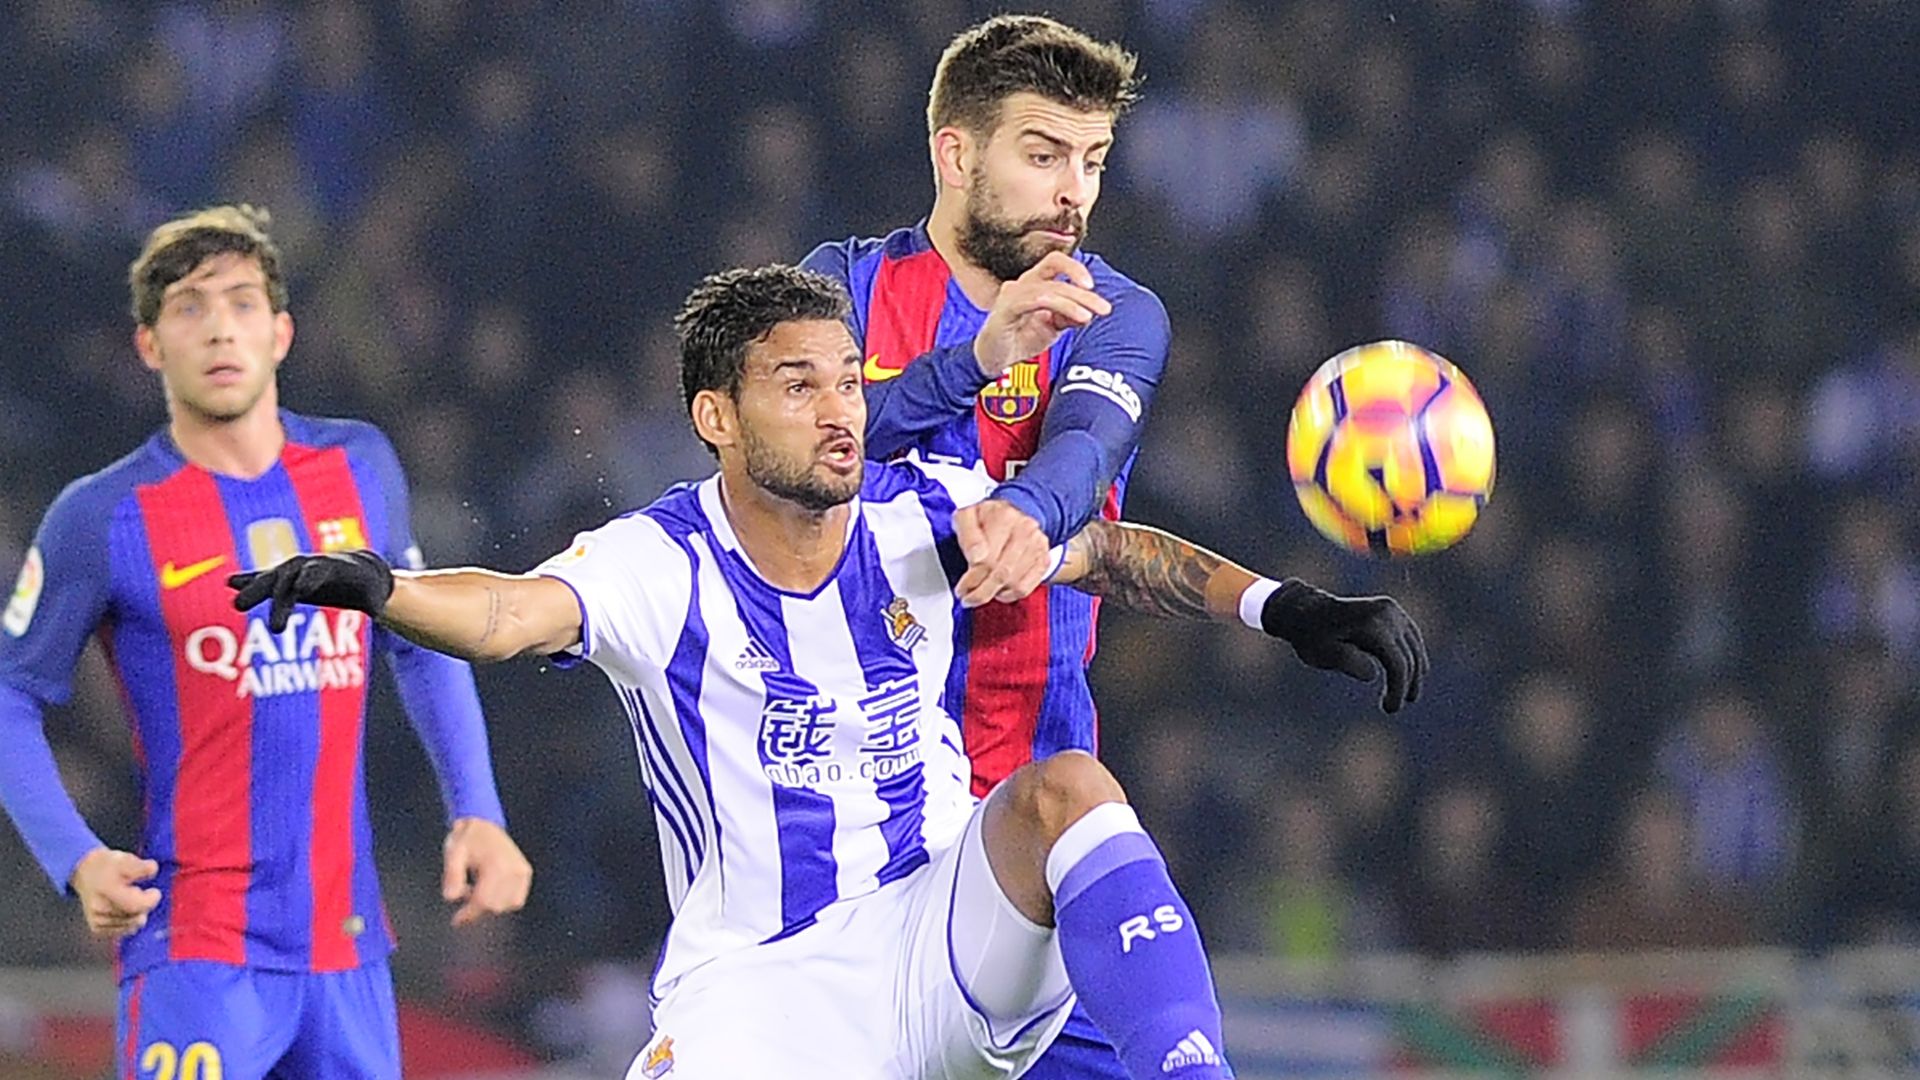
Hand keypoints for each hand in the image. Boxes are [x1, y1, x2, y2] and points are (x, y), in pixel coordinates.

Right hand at [70, 847, 160, 938]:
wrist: (85, 873)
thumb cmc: (108, 866)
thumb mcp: (125, 859)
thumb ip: (140, 866)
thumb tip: (152, 870)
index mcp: (106, 889)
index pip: (135, 904)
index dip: (150, 900)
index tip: (154, 891)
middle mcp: (99, 907)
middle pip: (135, 915)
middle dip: (144, 905)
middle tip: (140, 893)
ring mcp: (97, 919)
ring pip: (131, 924)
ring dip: (138, 913)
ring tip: (129, 898)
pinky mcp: (96, 927)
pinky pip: (124, 930)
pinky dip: (129, 921)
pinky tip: (125, 908)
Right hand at [229, 550, 394, 631]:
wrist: (359, 570)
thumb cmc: (367, 585)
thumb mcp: (372, 593)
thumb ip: (372, 600)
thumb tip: (377, 607)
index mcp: (332, 567)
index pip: (315, 571)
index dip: (307, 579)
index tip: (298, 590)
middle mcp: (308, 565)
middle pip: (286, 578)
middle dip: (269, 593)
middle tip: (248, 609)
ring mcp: (295, 570)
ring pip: (271, 580)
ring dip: (254, 589)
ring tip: (237, 603)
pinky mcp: (287, 579)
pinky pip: (265, 580)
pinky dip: (250, 581)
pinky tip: (230, 584)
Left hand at [441, 817, 531, 926]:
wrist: (484, 823)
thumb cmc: (467, 839)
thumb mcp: (454, 854)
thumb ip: (452, 876)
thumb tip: (450, 898)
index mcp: (496, 865)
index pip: (484, 901)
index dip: (469, 914)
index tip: (457, 920)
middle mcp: (513, 869)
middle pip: (495, 906)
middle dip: (478, 907)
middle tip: (466, 892)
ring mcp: (522, 871)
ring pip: (508, 905)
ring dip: (491, 904)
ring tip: (479, 888)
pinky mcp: (526, 873)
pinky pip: (516, 899)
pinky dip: (503, 900)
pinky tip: (492, 888)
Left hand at [953, 499, 1051, 606]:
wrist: (1012, 512)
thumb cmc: (985, 518)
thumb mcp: (966, 516)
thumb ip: (967, 535)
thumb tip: (976, 558)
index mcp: (1003, 516)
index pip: (987, 557)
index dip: (971, 579)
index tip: (961, 589)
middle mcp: (1025, 529)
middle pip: (1002, 573)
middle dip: (981, 592)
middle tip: (968, 599)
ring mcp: (1037, 545)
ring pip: (1014, 583)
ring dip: (993, 594)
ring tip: (980, 594)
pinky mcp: (1043, 560)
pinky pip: (1026, 587)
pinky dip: (1009, 595)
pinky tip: (998, 592)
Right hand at [973, 251, 1112, 376]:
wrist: (993, 360)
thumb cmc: (1018, 339)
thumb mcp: (1052, 328)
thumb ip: (1068, 316)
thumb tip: (1090, 311)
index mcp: (1033, 283)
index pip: (1056, 262)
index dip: (1075, 268)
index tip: (1093, 287)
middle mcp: (1022, 283)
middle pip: (1055, 268)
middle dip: (1083, 290)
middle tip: (1103, 308)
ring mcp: (1012, 294)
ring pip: (1049, 287)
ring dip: (1074, 301)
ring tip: (1089, 316)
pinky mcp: (1006, 308)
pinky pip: (1036, 300)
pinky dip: (1060, 307)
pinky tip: (1076, 317)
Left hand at [1261, 580, 1428, 712]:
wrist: (1306, 610)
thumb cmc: (1311, 636)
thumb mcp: (1320, 653)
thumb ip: (1346, 661)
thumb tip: (1372, 673)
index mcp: (1371, 623)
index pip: (1397, 664)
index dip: (1398, 690)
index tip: (1390, 709)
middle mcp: (1387, 612)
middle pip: (1409, 657)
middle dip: (1406, 685)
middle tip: (1392, 708)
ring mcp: (1392, 609)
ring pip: (1414, 648)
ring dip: (1415, 674)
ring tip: (1406, 696)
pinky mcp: (1393, 610)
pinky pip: (1411, 638)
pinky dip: (1412, 657)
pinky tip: (1409, 676)